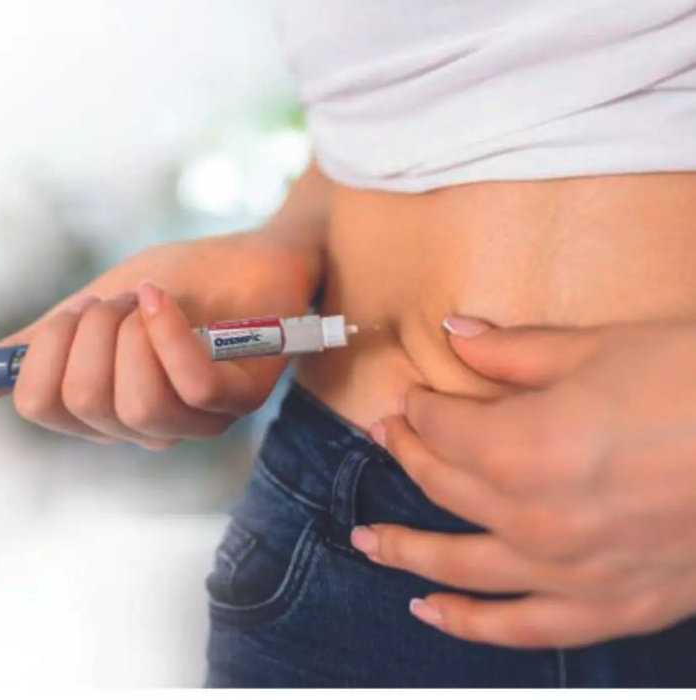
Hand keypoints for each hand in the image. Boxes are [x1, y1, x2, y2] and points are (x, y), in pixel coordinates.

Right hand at [0, 228, 321, 448]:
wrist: (249, 255)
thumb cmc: (176, 285)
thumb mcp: (91, 312)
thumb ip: (36, 350)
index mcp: (103, 410)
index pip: (42, 407)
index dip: (44, 350)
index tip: (73, 313)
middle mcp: (147, 428)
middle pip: (84, 404)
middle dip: (89, 331)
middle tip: (117, 302)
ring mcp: (196, 420)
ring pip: (136, 404)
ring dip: (130, 332)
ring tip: (147, 301)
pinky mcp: (240, 399)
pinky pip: (190, 386)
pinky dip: (167, 334)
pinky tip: (164, 301)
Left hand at [351, 316, 695, 647]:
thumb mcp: (601, 349)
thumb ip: (515, 351)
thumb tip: (456, 333)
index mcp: (520, 447)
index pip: (441, 427)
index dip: (420, 407)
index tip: (413, 396)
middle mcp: (531, 517)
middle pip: (441, 485)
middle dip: (407, 455)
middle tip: (388, 438)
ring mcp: (568, 572)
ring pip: (460, 566)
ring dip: (406, 551)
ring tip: (368, 540)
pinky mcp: (613, 608)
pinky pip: (523, 629)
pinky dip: (470, 625)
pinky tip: (431, 614)